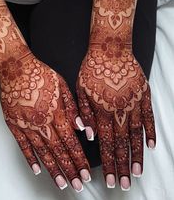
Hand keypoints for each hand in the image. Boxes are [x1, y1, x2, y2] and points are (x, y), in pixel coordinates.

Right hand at [0, 52, 90, 191]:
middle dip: (69, 169)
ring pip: (42, 152)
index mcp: (56, 113)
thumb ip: (72, 108)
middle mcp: (42, 123)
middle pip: (58, 151)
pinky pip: (23, 146)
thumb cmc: (40, 74)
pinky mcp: (14, 125)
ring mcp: (27, 125)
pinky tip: (36, 169)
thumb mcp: (62, 86)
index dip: (79, 158)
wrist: (17, 69)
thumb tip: (81, 126)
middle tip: (76, 184)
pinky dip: (30, 159)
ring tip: (61, 183)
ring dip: (53, 169)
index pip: (71, 141)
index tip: (85, 171)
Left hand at [76, 29, 155, 189]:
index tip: (110, 179)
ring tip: (137, 172)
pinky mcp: (143, 95)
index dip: (108, 163)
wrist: (110, 48)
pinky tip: (151, 146)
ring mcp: (133, 103)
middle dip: (122, 166)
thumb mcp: (81, 89)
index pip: (106, 143)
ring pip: (136, 134)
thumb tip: (90, 136)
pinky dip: (150, 132)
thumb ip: (85, 114)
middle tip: (124, 184)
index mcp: (102, 110)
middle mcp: (119, 110)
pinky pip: (148, 117)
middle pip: (121, 143)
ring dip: (136, 154)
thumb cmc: (92, 68)